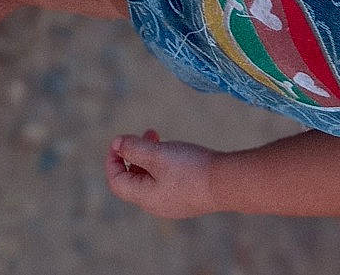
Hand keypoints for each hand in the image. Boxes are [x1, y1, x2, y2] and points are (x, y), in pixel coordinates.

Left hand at [106, 130, 220, 218]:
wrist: (227, 183)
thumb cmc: (190, 168)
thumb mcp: (157, 154)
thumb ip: (134, 148)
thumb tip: (116, 143)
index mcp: (144, 197)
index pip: (117, 181)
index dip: (112, 160)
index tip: (119, 141)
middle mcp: (156, 205)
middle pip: (134, 180)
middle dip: (135, 155)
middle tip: (148, 134)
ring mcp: (173, 203)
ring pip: (152, 179)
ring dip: (151, 158)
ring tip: (164, 140)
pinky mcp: (188, 199)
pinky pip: (167, 182)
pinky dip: (165, 166)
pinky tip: (179, 154)